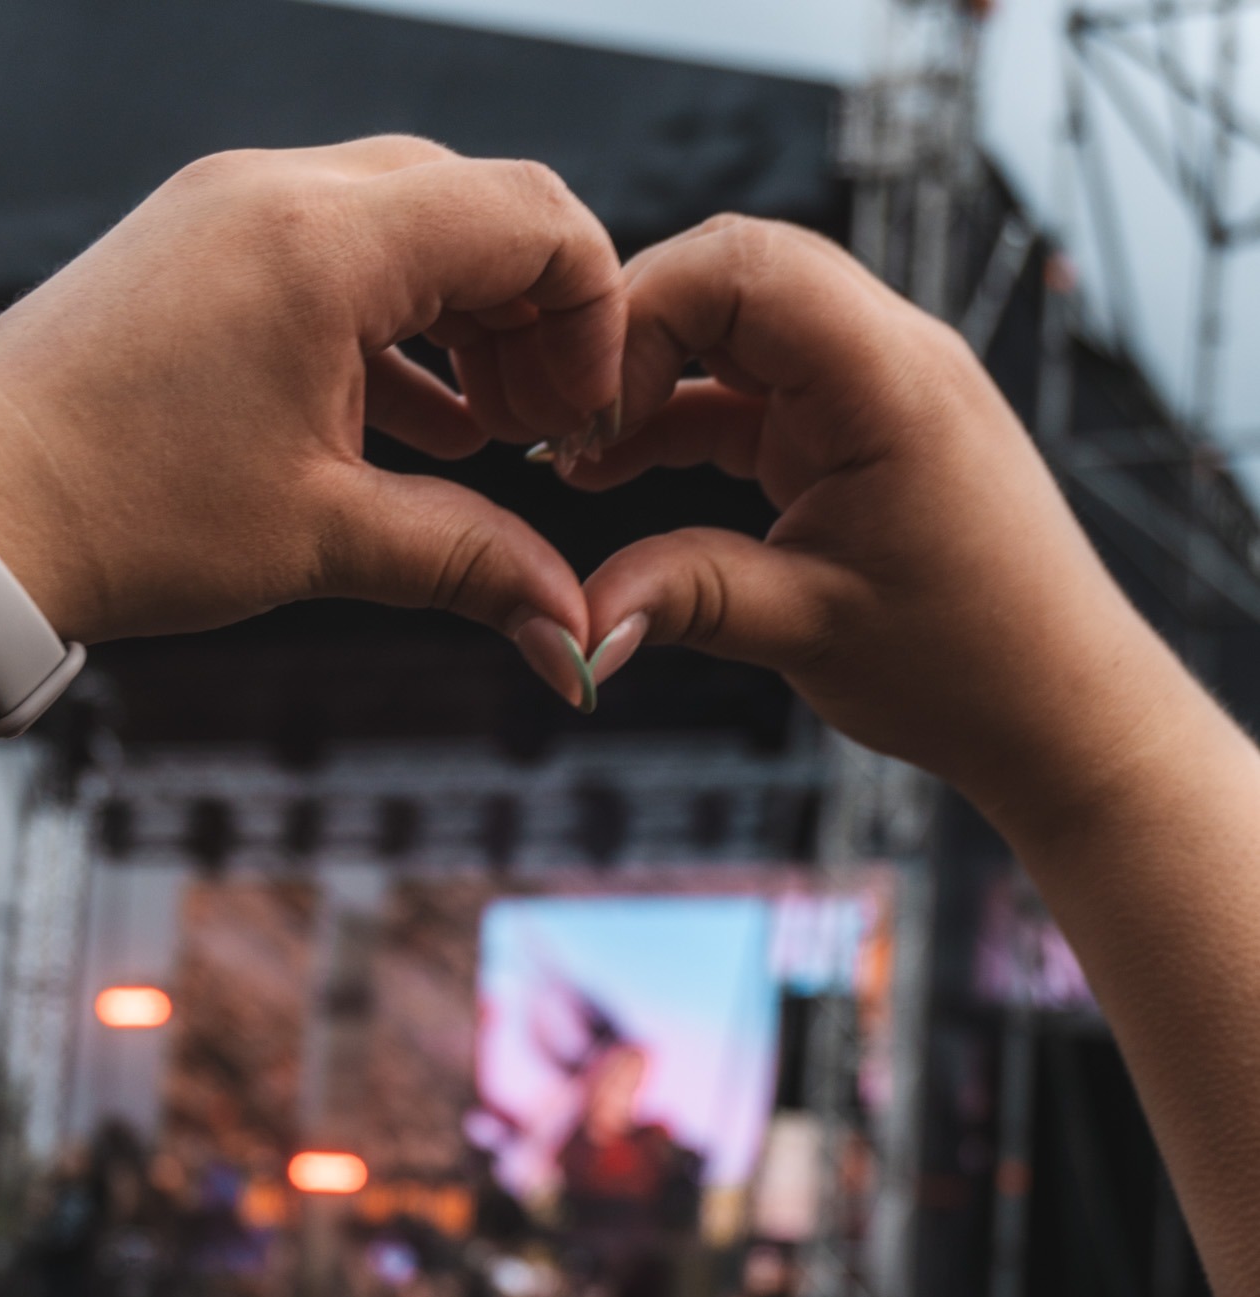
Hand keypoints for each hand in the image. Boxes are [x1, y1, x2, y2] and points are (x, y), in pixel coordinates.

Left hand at [0, 139, 624, 705]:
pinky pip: (338, 255)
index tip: (580, 419)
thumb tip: (571, 632)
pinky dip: (398, 327)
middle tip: (541, 431)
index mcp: (325, 242)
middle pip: (478, 208)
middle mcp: (280, 193)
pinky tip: (420, 423)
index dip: (591, 318)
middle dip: (538, 318)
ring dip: (470, 322)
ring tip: (487, 434)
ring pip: (410, 227)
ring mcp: (233, 210)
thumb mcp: (324, 541)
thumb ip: (472, 564)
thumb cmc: (121, 511)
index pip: (532, 218)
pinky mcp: (203, 246)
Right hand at [573, 217, 1187, 836]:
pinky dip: (684, 419)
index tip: (584, 416)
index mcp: (887, 378)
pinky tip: (618, 470)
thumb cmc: (967, 667)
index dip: (639, 317)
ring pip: (738, 327)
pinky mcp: (857, 430)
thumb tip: (573, 626)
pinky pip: (754, 390)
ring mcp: (873, 388)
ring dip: (653, 379)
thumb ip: (682, 597)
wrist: (1059, 707)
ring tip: (577, 457)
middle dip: (633, 337)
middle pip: (732, 274)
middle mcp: (887, 355)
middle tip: (561, 427)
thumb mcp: (807, 627)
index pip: (740, 266)